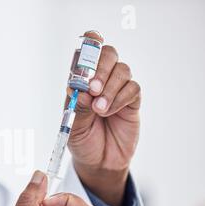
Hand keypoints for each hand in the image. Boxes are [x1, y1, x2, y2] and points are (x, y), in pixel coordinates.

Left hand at [67, 31, 140, 205]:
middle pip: (108, 55)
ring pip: (122, 70)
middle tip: (92, 87)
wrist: (99, 162)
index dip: (90, 44)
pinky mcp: (132, 101)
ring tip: (99, 109)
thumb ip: (79, 108)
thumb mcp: (74, 127)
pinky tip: (110, 111)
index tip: (91, 43)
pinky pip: (132, 88)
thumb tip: (82, 90)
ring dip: (110, 87)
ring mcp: (117, 89)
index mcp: (81, 82)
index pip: (87, 54)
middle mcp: (100, 81)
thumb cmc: (83, 142)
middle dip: (101, 67)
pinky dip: (120, 98)